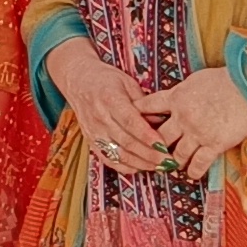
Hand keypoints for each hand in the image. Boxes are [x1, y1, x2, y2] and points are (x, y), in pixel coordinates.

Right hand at [45, 35, 160, 173]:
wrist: (77, 81)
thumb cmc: (106, 80)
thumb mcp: (128, 83)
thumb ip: (144, 104)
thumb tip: (162, 122)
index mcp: (110, 99)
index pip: (130, 122)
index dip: (147, 136)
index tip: (164, 145)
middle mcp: (100, 118)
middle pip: (126, 141)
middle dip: (149, 154)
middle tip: (168, 161)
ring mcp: (94, 132)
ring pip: (118, 154)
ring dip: (140, 163)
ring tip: (159, 167)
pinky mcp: (91, 142)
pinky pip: (109, 159)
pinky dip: (125, 167)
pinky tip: (140, 167)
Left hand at [140, 66, 246, 176]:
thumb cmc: (226, 78)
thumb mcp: (197, 79)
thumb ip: (184, 91)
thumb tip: (179, 94)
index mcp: (176, 97)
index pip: (148, 106)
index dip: (138, 115)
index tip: (131, 123)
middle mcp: (182, 117)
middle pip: (158, 137)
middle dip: (154, 146)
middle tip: (152, 153)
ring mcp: (197, 133)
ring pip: (177, 154)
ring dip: (173, 161)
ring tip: (172, 165)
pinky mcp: (214, 144)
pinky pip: (199, 164)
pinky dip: (193, 171)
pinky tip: (191, 174)